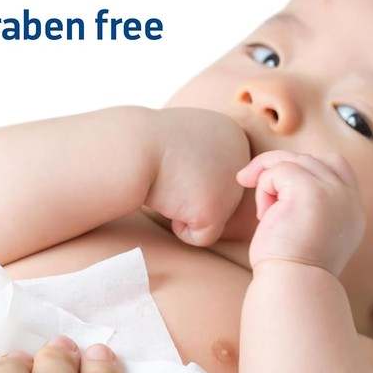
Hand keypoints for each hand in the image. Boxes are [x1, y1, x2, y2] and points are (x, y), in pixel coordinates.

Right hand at [147, 107, 250, 245]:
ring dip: (186, 208)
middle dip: (190, 193)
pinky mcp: (217, 211)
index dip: (188, 173)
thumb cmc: (145, 143)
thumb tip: (208, 174)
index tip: (173, 157)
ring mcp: (232, 185)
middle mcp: (242, 158)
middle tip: (170, 173)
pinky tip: (169, 201)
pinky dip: (181, 228)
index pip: (219, 174)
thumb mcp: (186, 136)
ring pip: (212, 217)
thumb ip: (206, 153)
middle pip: (220, 197)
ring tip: (169, 184)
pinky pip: (202, 237)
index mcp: (234, 135)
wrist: (129, 146)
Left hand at [236, 149, 365, 275]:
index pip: (334, 166)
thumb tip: (280, 178)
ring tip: (264, 213)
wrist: (292, 289)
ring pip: (292, 162)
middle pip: (310, 159)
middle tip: (252, 184)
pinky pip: (279, 170)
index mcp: (351, 211)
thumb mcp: (311, 234)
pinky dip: (264, 188)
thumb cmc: (290, 270)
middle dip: (278, 169)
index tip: (279, 191)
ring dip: (269, 181)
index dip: (304, 169)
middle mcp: (348, 199)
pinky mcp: (310, 190)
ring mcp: (333, 192)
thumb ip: (311, 206)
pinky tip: (265, 216)